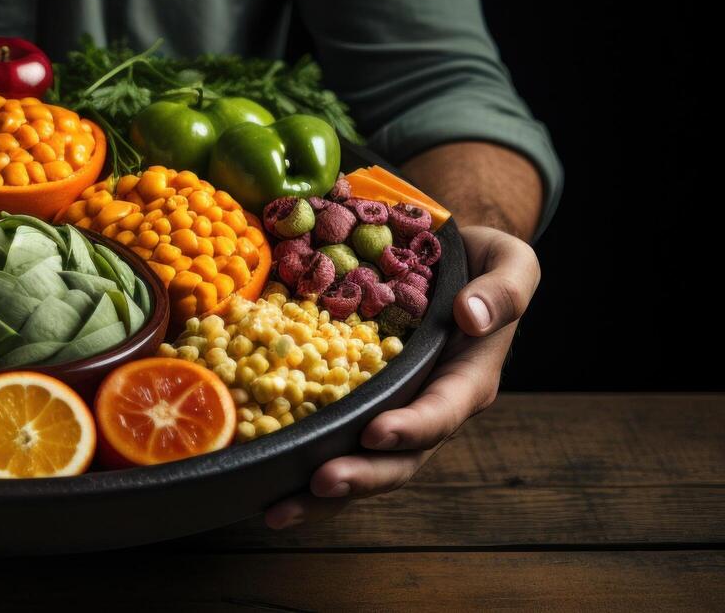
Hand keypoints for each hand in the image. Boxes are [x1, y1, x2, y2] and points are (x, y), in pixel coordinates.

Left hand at [264, 225, 539, 527]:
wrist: (445, 258)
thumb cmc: (481, 263)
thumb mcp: (509, 264)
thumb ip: (503, 292)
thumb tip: (472, 317)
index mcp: (467, 380)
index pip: (441, 412)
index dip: (411, 427)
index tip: (376, 432)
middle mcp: (428, 406)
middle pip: (398, 459)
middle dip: (360, 476)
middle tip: (320, 483)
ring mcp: (391, 411)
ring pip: (361, 463)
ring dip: (322, 493)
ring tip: (278, 510)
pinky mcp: (356, 402)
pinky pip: (331, 438)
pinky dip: (298, 461)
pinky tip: (258, 477)